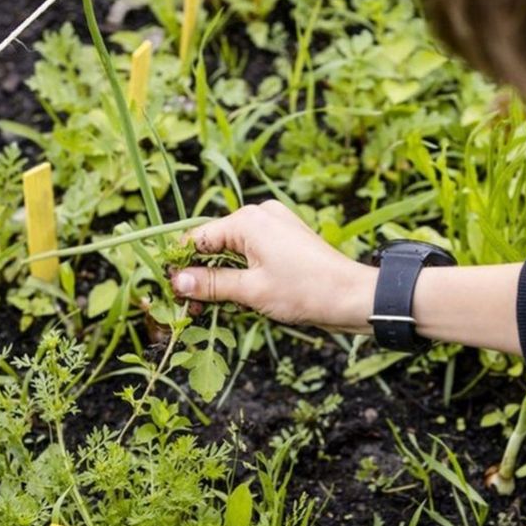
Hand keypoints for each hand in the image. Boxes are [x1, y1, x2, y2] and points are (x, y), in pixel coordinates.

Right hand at [171, 201, 376, 333]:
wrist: (352, 296)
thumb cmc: (305, 291)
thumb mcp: (250, 291)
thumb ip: (210, 284)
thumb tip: (177, 281)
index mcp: (248, 220)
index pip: (199, 239)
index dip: (182, 266)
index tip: (172, 294)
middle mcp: (260, 215)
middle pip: (215, 244)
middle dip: (201, 275)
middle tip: (192, 310)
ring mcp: (275, 226)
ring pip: (233, 251)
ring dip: (222, 278)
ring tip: (214, 309)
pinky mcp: (286, 239)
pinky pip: (252, 254)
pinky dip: (242, 274)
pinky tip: (239, 298)